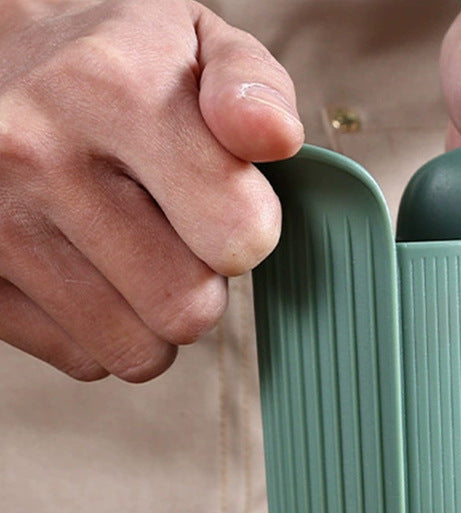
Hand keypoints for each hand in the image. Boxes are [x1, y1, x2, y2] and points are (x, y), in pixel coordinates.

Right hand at [0, 0, 302, 380]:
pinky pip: (83, 360)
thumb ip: (253, 87)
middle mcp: (37, 154)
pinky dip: (101, 330)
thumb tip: (273, 135)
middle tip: (175, 232)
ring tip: (132, 251)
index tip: (225, 202)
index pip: (239, 237)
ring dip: (153, 315)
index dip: (250, 230)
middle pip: (188, 309)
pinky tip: (88, 269)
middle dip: (201, 282)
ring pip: (137, 350)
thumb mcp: (199, 45)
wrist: (0, 64)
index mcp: (113, 88)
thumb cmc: (116, 65)